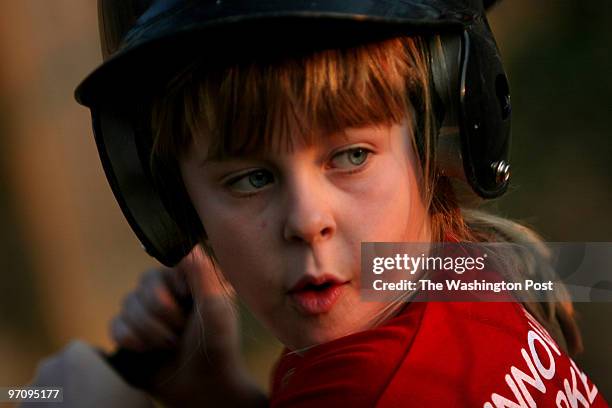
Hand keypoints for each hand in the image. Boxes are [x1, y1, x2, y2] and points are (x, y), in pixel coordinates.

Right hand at [109, 246, 265, 406]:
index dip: (175, 289)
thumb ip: (202, 271)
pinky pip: (115, 326)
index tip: (190, 304)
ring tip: (171, 344)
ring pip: (127, 305)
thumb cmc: (217, 345)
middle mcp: (166, 291)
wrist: (203, 387)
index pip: (165, 266)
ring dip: (151, 332)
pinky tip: (151, 350)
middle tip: (181, 331)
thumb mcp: (217, 305)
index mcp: (188, 280)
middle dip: (163, 316)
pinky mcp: (130, 333)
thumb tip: (186, 244)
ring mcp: (146, 312)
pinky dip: (134, 341)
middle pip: (143, 287)